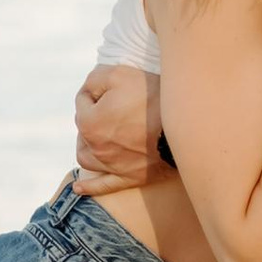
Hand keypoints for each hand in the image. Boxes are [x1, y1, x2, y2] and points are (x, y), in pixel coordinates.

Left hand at [73, 61, 162, 192]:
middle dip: (92, 115)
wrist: (183, 125)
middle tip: (109, 104)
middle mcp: (95, 147)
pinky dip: (89, 186)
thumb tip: (87, 90)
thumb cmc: (151, 97)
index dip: (96, 90)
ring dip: (86, 147)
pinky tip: (78, 187)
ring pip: (88, 158)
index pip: (83, 101)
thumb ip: (94, 79)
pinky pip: (104, 186)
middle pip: (84, 130)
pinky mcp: (130, 177)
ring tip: (92, 138)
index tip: (113, 86)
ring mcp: (112, 165)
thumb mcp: (119, 74)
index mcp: (89, 122)